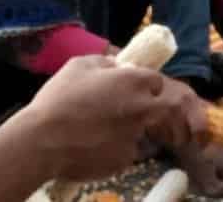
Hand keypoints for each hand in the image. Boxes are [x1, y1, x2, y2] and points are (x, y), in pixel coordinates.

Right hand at [17, 55, 206, 180]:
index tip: (149, 94)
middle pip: (172, 109)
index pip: (159, 82)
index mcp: (135, 80)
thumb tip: (118, 64)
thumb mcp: (81, 65)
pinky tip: (95, 150)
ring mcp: (135, 135)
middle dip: (183, 116)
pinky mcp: (124, 159)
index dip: (154, 88)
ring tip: (123, 136)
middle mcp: (143, 107)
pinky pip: (126, 152)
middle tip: (183, 127)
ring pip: (146, 132)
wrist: (40, 142)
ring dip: (143, 133)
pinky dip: (117, 150)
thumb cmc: (58, 99)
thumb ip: (107, 62)